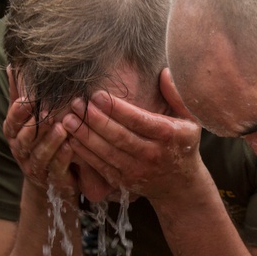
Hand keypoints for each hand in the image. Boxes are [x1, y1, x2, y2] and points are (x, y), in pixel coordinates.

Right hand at [2, 67, 77, 198]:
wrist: (53, 178)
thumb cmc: (40, 139)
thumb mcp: (29, 117)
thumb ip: (21, 94)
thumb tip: (12, 64)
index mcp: (14, 134)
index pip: (12, 121)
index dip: (19, 111)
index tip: (29, 98)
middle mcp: (21, 151)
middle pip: (24, 138)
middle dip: (35, 125)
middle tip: (47, 112)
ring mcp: (36, 167)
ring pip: (39, 154)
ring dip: (50, 141)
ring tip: (62, 128)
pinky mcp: (53, 180)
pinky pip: (56, 169)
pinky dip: (62, 158)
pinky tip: (71, 146)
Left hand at [62, 70, 204, 202]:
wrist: (179, 184)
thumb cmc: (182, 143)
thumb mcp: (190, 118)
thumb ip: (177, 95)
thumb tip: (164, 72)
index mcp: (167, 135)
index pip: (138, 120)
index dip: (115, 108)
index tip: (96, 95)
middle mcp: (152, 154)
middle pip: (119, 136)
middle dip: (94, 120)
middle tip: (76, 103)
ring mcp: (137, 170)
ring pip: (106, 152)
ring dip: (84, 135)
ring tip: (67, 119)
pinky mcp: (124, 181)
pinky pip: (101, 166)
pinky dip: (84, 153)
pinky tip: (71, 139)